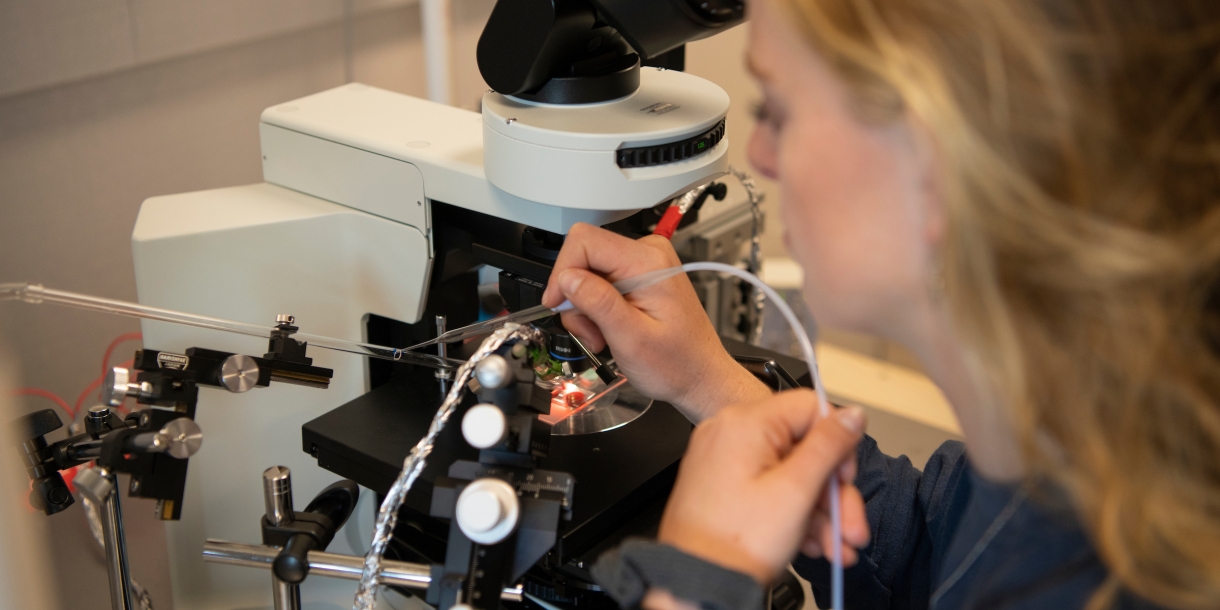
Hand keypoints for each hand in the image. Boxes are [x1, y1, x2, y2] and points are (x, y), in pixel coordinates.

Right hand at [542, 223, 768, 421]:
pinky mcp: (638, 276)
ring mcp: (643, 263)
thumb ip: (598, 303)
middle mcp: (647, 254)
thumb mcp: (631, 339)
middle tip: (589, 331)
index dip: (562, 272)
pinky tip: (610, 329)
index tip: (557, 303)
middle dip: (576, 297)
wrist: (699, 375)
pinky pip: (600, 282)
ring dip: (586, 308)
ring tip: (603, 336)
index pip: (584, 240)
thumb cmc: (677, 363)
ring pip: (588, 272)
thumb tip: (566, 277)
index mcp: (647, 262)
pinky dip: (596, 308)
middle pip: (583, 257)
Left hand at [656, 391, 869, 584]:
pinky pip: (770, 487)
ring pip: (790, 473)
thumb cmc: (732, 543)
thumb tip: (852, 413)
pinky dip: (794, 513)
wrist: (697, 584)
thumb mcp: (795, 491)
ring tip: (835, 546)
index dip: (838, 444)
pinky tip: (811, 542)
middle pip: (804, 447)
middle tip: (849, 527)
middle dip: (833, 492)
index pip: (812, 408)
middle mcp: (731, 434)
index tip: (844, 479)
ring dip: (819, 511)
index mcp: (745, 423)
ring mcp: (725, 460)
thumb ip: (829, 446)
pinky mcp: (724, 485)